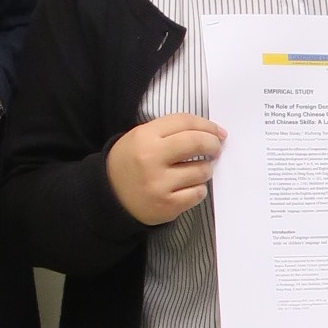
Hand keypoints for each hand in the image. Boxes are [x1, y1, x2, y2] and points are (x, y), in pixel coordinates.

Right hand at [105, 113, 224, 224]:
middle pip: (196, 142)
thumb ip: (170, 131)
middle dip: (213, 144)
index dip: (206, 125)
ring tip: (194, 171)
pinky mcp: (167, 205)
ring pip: (202, 171)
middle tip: (215, 148)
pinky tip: (188, 187)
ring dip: (205, 169)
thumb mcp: (140, 137)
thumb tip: (210, 133)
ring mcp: (159, 184)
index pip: (184, 122)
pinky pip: (198, 193)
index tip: (217, 131)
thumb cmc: (131, 162)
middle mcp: (151, 159)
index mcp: (144, 137)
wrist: (110, 195)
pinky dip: (198, 189)